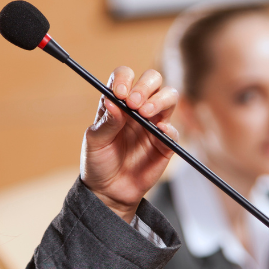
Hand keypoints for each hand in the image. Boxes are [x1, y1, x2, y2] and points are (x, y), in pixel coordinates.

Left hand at [81, 67, 178, 222]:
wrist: (109, 191)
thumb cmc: (99, 162)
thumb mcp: (95, 142)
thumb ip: (106, 122)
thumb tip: (112, 101)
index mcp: (118, 102)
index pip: (125, 77)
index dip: (124, 79)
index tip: (120, 93)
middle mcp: (138, 108)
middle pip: (152, 80)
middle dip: (146, 86)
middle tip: (134, 102)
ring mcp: (153, 123)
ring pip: (169, 97)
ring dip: (159, 100)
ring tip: (145, 113)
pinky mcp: (165, 143)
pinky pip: (173, 129)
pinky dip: (168, 127)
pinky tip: (158, 131)